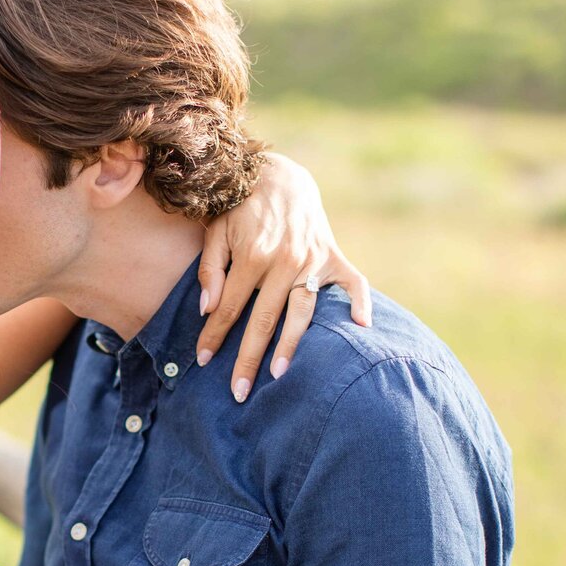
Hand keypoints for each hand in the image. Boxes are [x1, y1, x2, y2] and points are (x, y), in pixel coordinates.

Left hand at [197, 152, 372, 401]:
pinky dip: (360, 302)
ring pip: (303, 311)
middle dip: (249, 358)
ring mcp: (313, 260)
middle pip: (264, 320)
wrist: (278, 174)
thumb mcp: (216, 231)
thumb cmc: (240, 206)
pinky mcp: (333, 255)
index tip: (203, 361)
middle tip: (238, 392)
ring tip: (281, 373)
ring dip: (292, 344)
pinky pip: (353, 282)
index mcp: (252, 256)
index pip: (229, 309)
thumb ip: (210, 270)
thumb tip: (208, 310)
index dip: (214, 337)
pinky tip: (363, 327)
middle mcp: (285, 262)